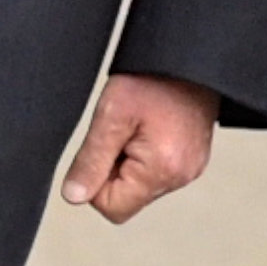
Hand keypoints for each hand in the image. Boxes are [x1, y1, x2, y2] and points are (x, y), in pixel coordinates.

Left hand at [65, 72, 216, 223]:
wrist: (188, 57)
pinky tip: (150, 128)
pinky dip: (145, 156)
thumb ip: (90, 161)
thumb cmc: (154, 77)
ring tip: (138, 127)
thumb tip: (74, 195)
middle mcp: (181, 177)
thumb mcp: (111, 115)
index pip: (112, 208)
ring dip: (129, 162)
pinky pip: (157, 174)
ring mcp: (190, 170)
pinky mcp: (192, 161)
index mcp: (162, 170)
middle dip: (114, 171)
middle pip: (128, 199)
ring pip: (140, 187)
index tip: (105, 147)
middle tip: (122, 132)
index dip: (97, 181)